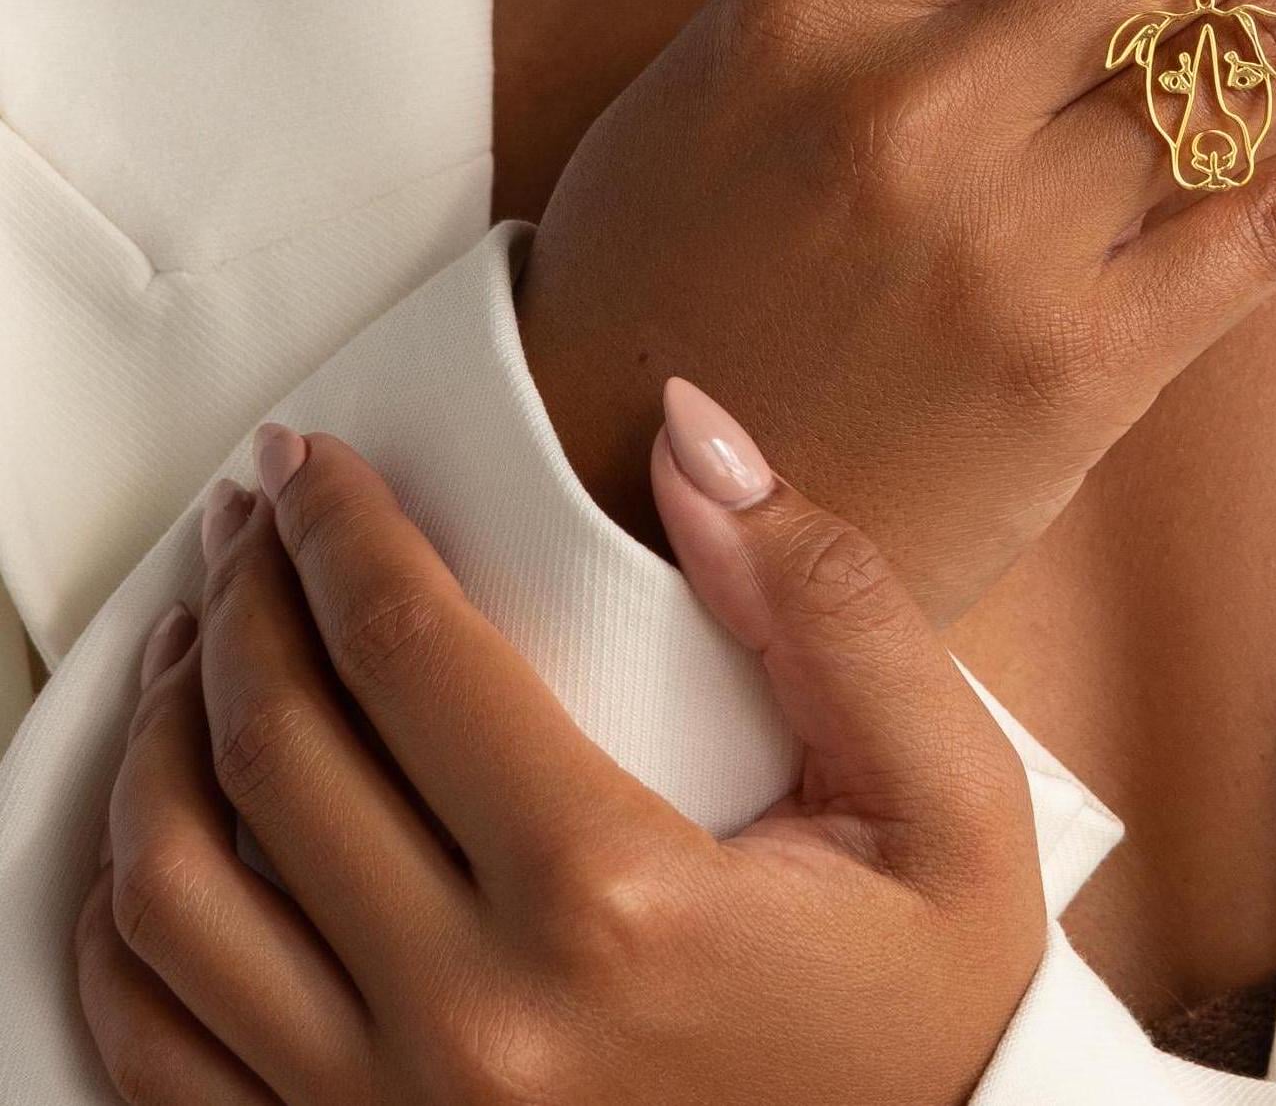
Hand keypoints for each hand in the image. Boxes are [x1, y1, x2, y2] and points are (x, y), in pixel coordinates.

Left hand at [77, 401, 1044, 1105]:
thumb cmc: (929, 1003)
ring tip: (192, 648)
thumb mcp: (948, 791)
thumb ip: (830, 601)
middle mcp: (472, 1025)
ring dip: (158, 742)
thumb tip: (691, 437)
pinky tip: (162, 831)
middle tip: (249, 517)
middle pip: (274, 757)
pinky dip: (122, 925)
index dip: (339, 530)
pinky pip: (158, 1053)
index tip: (311, 463)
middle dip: (240, 598)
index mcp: (614, 903)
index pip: (412, 656)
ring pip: (173, 902)